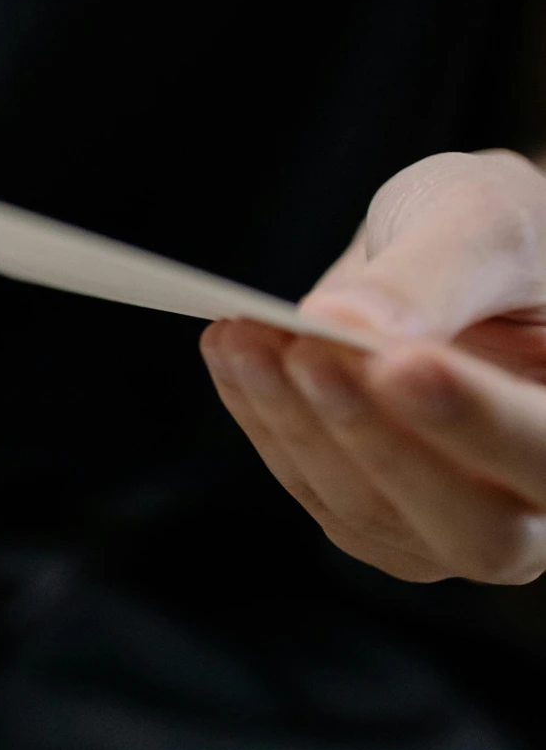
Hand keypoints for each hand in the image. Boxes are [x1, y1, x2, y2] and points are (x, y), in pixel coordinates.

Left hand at [203, 149, 545, 583]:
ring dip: (295, 422)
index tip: (400, 363)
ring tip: (245, 335)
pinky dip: (264, 419)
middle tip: (306, 353)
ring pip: (373, 513)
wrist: (465, 262)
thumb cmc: (506, 239)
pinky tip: (234, 351)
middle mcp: (543, 507)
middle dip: (373, 435)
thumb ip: (440, 272)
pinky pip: (316, 490)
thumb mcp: (489, 220)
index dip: (477, 420)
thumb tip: (347, 319)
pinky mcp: (383, 523)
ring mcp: (462, 529)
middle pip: (472, 525)